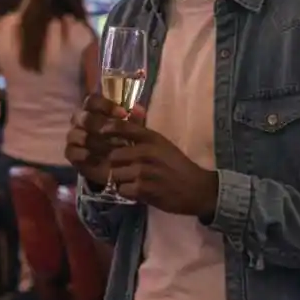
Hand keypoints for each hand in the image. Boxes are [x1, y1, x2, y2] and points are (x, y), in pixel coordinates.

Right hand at [66, 94, 132, 186]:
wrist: (110, 163)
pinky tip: (96, 159)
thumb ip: (134, 120)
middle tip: (115, 132)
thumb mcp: (130, 130)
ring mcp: (73, 136)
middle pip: (84, 117)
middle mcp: (79, 120)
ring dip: (93, 141)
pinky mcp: (70, 152)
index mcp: (92, 109)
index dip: (107, 105)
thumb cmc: (120, 140)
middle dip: (100, 124)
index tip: (124, 114)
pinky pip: (71, 151)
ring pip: (75, 134)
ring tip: (107, 149)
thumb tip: (139, 109)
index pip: (93, 100)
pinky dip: (84, 155)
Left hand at [105, 105, 219, 218]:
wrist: (197, 189)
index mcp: (152, 138)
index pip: (123, 127)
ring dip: (120, 180)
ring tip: (131, 181)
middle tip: (123, 169)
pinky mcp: (144, 189)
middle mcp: (147, 152)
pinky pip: (122, 190)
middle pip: (114, 156)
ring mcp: (145, 171)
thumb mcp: (162, 143)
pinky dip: (126, 192)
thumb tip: (133, 107)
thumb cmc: (177, 165)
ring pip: (115, 174)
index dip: (108, 129)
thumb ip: (143, 129)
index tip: (102, 134)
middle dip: (115, 164)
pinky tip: (137, 191)